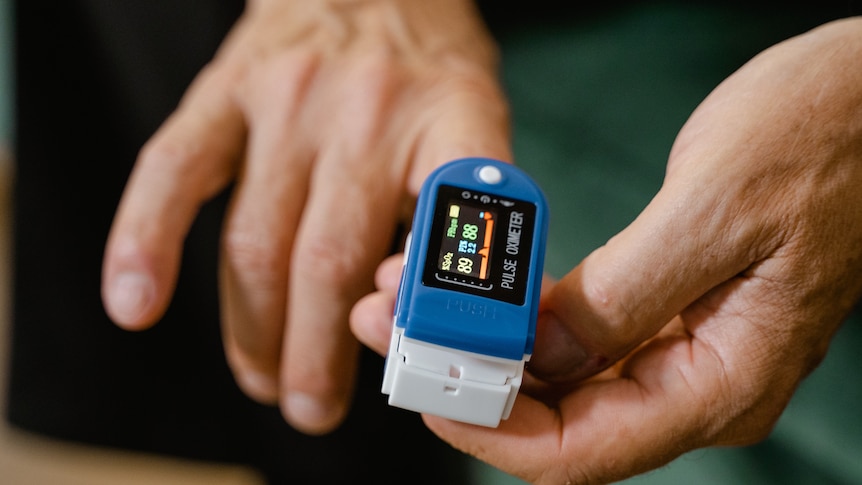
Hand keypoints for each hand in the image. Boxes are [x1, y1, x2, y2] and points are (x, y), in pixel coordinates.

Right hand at [101, 0, 509, 434]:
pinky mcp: (225, 90)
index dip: (424, 313)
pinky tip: (134, 303)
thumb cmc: (427, 64)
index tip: (408, 371)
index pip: (447, 229)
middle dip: (319, 355)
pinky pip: (174, 172)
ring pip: (257, 242)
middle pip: (330, 262)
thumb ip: (464, 213)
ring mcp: (287, 100)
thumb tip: (450, 313)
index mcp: (451, 119)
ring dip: (256, 331)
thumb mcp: (477, 121)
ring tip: (265, 381)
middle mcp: (367, 112)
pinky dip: (145, 242)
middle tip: (314, 409)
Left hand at [352, 17, 861, 482]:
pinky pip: (581, 334)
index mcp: (721, 381)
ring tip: (421, 302)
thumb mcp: (715, 211)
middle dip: (474, 380)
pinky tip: (486, 291)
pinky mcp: (666, 309)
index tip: (429, 391)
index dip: (494, 432)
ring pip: (564, 378)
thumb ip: (624, 296)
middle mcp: (697, 380)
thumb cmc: (825, 141)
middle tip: (399, 332)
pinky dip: (526, 316)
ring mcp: (680, 348)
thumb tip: (540, 354)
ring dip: (491, 346)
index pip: (586, 450)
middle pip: (563, 419)